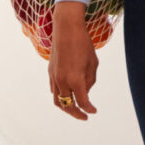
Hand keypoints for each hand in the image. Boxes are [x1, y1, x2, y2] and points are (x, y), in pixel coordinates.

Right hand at [46, 3, 98, 121]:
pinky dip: (61, 96)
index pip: (82, 102)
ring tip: (75, 109)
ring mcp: (54, 76)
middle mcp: (62, 81)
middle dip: (76, 113)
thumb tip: (85, 91)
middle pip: (67, 105)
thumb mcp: (93, 63)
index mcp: (75, 79)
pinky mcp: (50, 72)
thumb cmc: (83, 44)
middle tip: (84, 116)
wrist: (66, 28)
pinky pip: (54, 90)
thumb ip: (90, 81)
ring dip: (66, 107)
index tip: (94, 111)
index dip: (89, 109)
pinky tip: (68, 95)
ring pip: (57, 100)